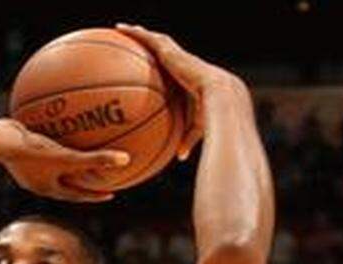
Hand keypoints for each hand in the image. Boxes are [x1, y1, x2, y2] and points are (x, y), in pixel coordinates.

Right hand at [0, 120, 130, 201]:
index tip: (109, 194)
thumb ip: (96, 160)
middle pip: (64, 182)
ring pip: (51, 164)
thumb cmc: (32, 152)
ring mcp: (25, 166)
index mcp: (47, 188)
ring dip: (65, 160)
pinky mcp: (17, 150)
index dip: (94, 195)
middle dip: (81, 179)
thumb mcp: (69, 158)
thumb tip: (126, 160)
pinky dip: (52, 139)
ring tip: (77, 150)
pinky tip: (58, 124)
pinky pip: (40, 145)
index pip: (77, 195)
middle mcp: (36, 180)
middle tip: (98, 177)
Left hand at [116, 23, 241, 159]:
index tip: (158, 65)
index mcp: (192, 77)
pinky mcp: (170, 52)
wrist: (221, 99)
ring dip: (141, 34)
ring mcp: (178, 55)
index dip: (168, 65)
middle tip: (139, 42)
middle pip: (166, 50)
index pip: (178, 69)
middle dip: (153, 45)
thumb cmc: (214, 117)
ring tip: (125, 30)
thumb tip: (180, 156)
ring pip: (156, 40)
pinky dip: (135, 33)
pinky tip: (120, 28)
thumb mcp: (198, 129)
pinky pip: (148, 39)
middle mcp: (185, 63)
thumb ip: (188, 139)